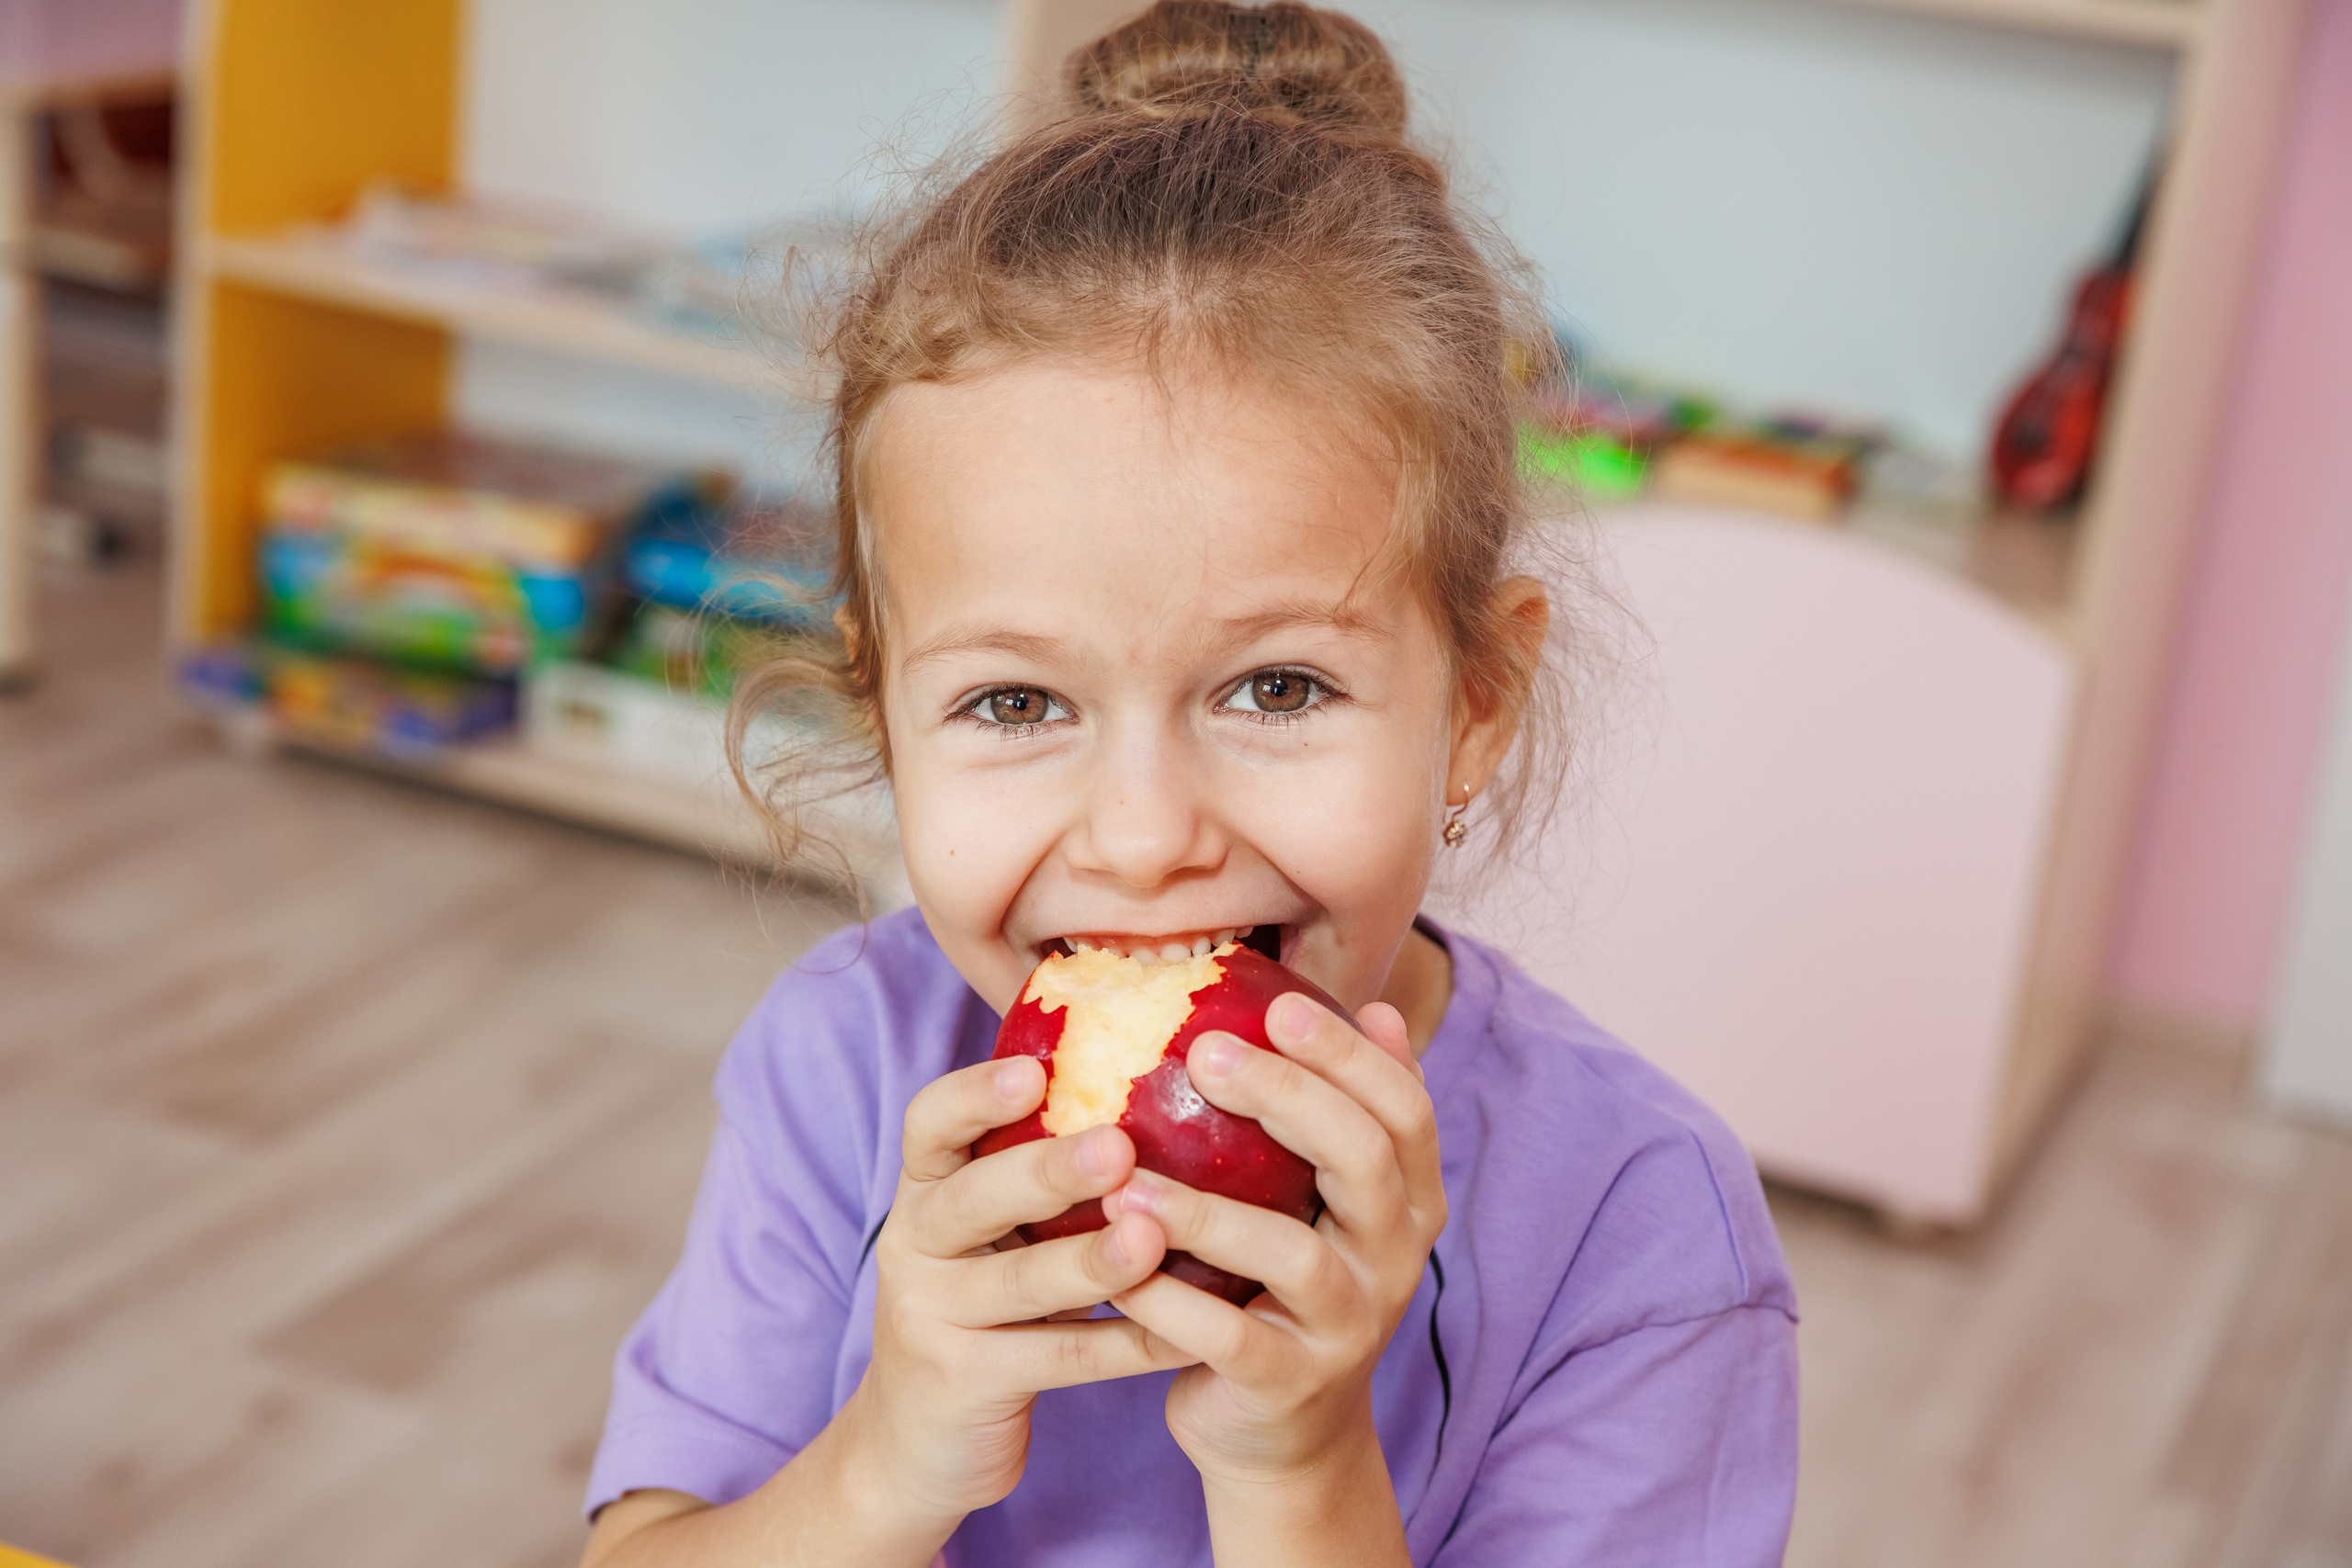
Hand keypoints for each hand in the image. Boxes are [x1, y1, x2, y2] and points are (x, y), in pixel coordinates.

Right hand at [844, 1055, 1200, 1533]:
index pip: (928, 1125)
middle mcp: (914, 1247)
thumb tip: (1142, 1070)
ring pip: (1017, 1285)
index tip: (1036, 1072)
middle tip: (1118, 1147)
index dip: (975, 1095)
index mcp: (922, 1192)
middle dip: (1045, 1171)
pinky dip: (1126, 1344)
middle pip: (971, 1200)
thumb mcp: (984, 1234)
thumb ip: (1030, 1166)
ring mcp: (932, 1319)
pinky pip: (1058, 1359)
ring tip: (1152, 1238)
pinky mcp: (964, 1385)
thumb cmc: (979, 1306)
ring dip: (1089, 1261)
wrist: (918, 1443)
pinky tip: (1185, 1331)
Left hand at [1102, 995, 1445, 1488]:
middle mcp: (1393, 1257)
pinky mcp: (1289, 1383)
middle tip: (1205, 1054)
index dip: (1349, 1055)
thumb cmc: (1283, 1284)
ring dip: (1207, 1209)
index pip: (1404, 1109)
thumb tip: (1372, 1002)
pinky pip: (1226, 1336)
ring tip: (1130, 1174)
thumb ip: (1336, 1113)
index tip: (1279, 1008)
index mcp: (1407, 1198)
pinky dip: (1167, 1299)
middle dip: (1288, 1097)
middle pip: (1362, 1160)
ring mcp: (1348, 1324)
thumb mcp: (1322, 1200)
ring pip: (1292, 1254)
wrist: (1280, 1433)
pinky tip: (1114, 1262)